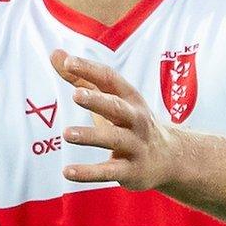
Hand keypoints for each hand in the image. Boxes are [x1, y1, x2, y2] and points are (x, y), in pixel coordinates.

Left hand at [50, 49, 180, 190]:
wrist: (170, 158)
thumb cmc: (129, 121)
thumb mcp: (111, 98)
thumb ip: (81, 78)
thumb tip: (55, 53)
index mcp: (128, 97)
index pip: (109, 79)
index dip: (90, 70)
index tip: (69, 62)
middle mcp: (135, 119)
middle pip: (116, 107)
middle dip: (97, 101)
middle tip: (76, 94)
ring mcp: (135, 145)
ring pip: (113, 139)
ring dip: (91, 136)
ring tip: (67, 134)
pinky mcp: (131, 171)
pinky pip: (109, 171)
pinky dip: (89, 173)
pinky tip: (67, 172)